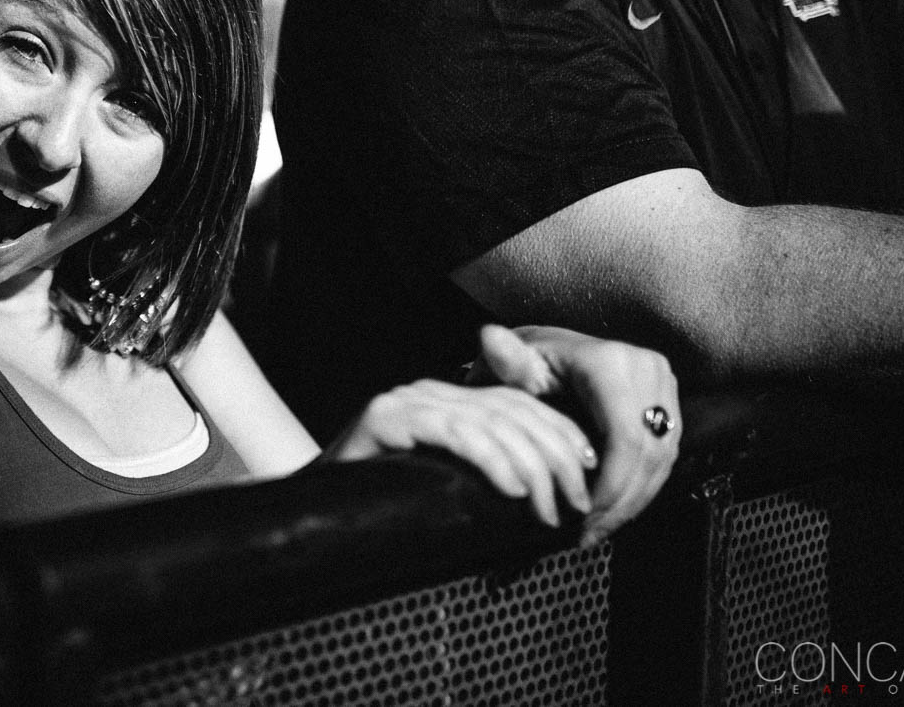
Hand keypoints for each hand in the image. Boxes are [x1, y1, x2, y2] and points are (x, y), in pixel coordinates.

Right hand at [334, 379, 597, 529]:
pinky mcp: (385, 418)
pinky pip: (454, 432)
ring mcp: (406, 401)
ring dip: (531, 468)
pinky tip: (513, 490)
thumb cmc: (386, 507)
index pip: (518, 402)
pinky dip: (491, 460)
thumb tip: (548, 486)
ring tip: (548, 509)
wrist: (315, 513)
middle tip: (574, 502)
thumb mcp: (451, 484)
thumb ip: (488, 471)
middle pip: (511, 409)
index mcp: (448, 398)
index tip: (588, 470)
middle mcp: (429, 390)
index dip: (559, 432)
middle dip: (554, 456)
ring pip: (489, 422)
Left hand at [472, 324, 679, 545]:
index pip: (625, 438)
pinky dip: (641, 486)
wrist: (554, 351)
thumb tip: (490, 338)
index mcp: (611, 362)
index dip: (611, 485)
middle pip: (648, 454)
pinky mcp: (669, 402)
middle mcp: (646, 370)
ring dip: (633, 501)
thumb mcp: (515, 361)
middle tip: (590, 534)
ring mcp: (663, 385)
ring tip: (598, 530)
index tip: (584, 516)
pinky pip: (664, 454)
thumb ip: (505, 358)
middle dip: (621, 502)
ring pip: (661, 459)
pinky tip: (614, 510)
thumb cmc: (529, 360)